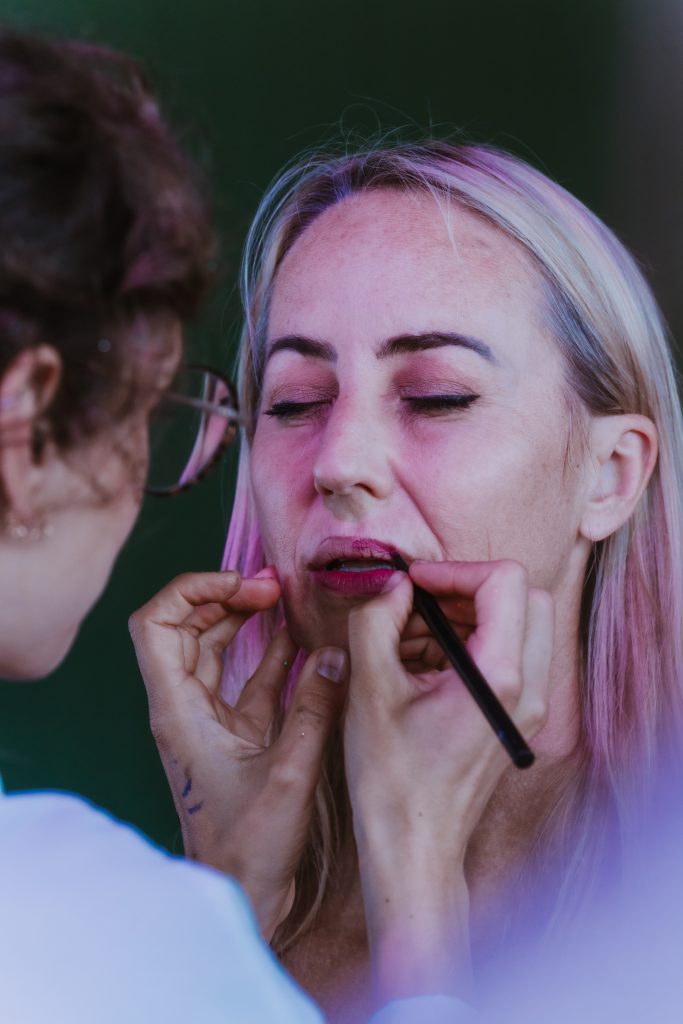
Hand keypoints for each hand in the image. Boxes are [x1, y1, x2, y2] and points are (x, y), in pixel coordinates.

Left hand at [129, 569, 348, 939]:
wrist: (240, 894)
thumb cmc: (250, 845)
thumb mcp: (289, 772)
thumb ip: (314, 707)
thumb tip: (335, 652)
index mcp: (178, 711)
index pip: (156, 625)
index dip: (191, 591)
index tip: (242, 586)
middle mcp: (184, 707)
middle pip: (184, 627)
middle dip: (224, 596)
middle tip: (271, 588)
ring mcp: (206, 718)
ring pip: (212, 648)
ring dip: (242, 619)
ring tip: (283, 599)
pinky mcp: (232, 733)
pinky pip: (244, 677)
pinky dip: (267, 652)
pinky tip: (298, 639)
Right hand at [344, 559, 552, 1002]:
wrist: (414, 847)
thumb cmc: (391, 777)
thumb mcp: (370, 689)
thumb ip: (376, 621)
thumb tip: (390, 581)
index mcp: (499, 675)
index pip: (506, 581)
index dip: (455, 571)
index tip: (413, 585)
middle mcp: (529, 688)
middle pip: (523, 599)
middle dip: (466, 591)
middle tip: (417, 605)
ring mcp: (527, 706)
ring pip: (516, 626)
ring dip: (463, 619)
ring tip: (406, 640)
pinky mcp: (514, 717)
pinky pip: (505, 658)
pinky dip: (465, 646)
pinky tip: (415, 667)